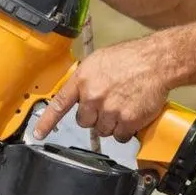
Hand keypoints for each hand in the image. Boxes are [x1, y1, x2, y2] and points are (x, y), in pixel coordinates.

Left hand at [34, 39, 169, 142]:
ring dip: (112, 123)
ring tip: (123, 105)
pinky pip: (120, 136)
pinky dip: (126, 130)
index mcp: (83, 79)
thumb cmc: (131, 58)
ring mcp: (110, 110)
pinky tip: (132, 114)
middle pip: (85, 121)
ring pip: (103, 131)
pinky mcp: (126, 121)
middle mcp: (93, 96)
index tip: (37, 135)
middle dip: (95, 116)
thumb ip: (86, 80)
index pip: (60, 104)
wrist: (157, 62)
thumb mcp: (100, 61)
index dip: (46, 122)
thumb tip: (79, 94)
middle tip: (110, 103)